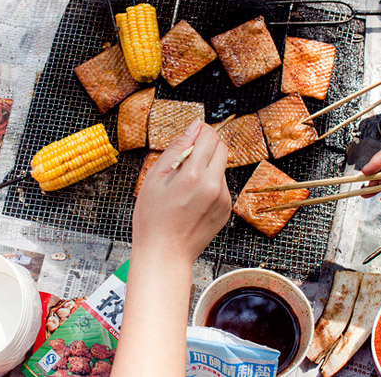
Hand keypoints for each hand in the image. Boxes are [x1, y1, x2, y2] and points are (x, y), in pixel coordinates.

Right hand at [133, 121, 230, 263]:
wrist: (165, 254)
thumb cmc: (153, 219)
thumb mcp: (154, 178)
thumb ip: (176, 148)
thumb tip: (194, 126)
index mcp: (194, 175)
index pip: (209, 137)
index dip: (200, 132)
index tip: (191, 136)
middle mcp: (213, 185)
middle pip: (222, 148)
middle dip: (207, 146)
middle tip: (186, 160)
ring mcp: (223, 198)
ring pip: (221, 167)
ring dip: (207, 167)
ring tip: (185, 186)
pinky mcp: (227, 209)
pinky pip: (221, 186)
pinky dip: (209, 185)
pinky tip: (192, 199)